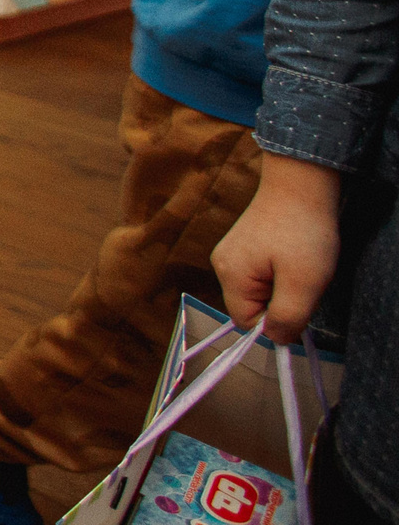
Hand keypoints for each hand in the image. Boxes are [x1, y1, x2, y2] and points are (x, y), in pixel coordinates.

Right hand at [212, 154, 342, 342]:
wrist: (301, 184)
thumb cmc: (302, 232)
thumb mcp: (303, 283)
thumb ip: (287, 318)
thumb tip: (276, 340)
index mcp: (229, 274)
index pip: (247, 321)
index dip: (276, 319)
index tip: (299, 299)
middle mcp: (221, 264)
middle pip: (251, 306)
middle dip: (280, 301)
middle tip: (302, 279)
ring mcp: (230, 252)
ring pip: (257, 291)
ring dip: (281, 287)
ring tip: (298, 264)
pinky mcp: (242, 245)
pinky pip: (259, 275)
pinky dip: (279, 273)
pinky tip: (291, 255)